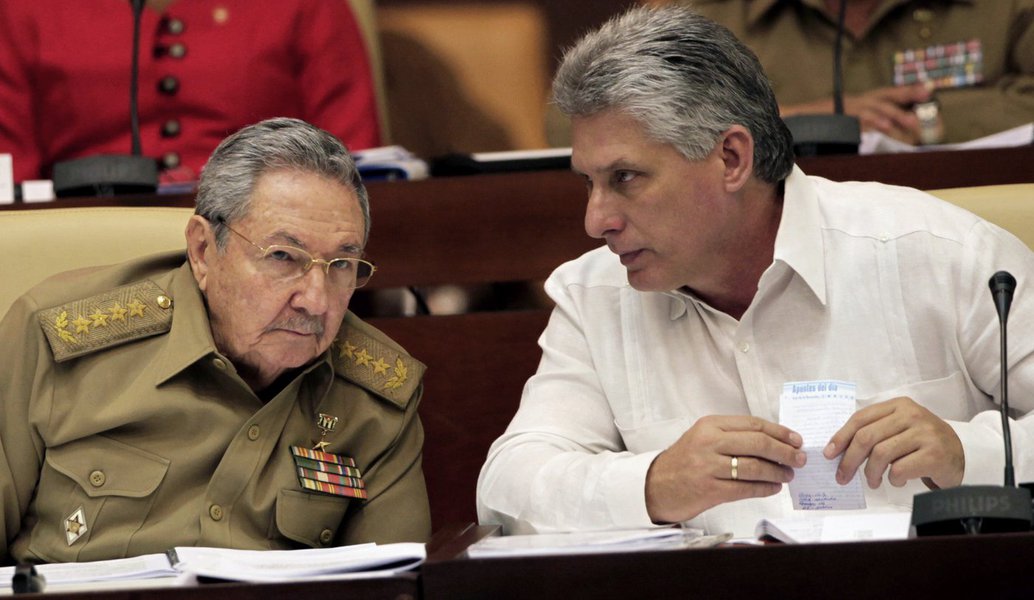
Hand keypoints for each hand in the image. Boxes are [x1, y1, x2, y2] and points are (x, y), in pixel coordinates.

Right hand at [645, 415, 805, 523]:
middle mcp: (709, 442)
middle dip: (785, 452)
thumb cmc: (685, 461)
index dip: (780, 432)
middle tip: (799, 459)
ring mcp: (709, 466)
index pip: (753, 424)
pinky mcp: (710, 489)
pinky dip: (765, 488)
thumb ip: (733, 435)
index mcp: (710, 424)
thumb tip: (774, 441)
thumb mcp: (703, 437)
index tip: (796, 440)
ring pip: (755, 467)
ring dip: (778, 472)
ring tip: (788, 475)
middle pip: (758, 443)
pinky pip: (746, 488)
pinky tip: (773, 488)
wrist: (657, 485)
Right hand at [781, 84, 935, 143]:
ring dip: (894, 115)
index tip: (928, 92)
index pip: (884, 95)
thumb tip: (882, 135)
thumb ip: (858, 127)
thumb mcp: (838, 124)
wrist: (786, 123)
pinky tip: (886, 126)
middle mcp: (852, 102)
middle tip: (926, 105)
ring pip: (874, 109)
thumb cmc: (811, 128)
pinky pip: (858, 120)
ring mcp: (844, 109)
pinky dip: (873, 122)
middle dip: (906, 98)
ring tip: (912, 123)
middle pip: (884, 97)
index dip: (906, 92)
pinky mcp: (837, 118)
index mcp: (855, 102)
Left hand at [824, 397, 963, 489]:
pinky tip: (897, 481)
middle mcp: (912, 415)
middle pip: (867, 437)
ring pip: (881, 454)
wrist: (964, 454)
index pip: (861, 418)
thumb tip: (838, 450)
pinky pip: (900, 469)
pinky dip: (893, 479)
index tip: (829, 453)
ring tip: (873, 481)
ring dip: (871, 473)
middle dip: (849, 460)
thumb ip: (875, 432)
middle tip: (843, 477)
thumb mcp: (900, 429)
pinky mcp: (935, 454)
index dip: (841, 437)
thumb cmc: (924, 443)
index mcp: (899, 405)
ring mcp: (925, 434)